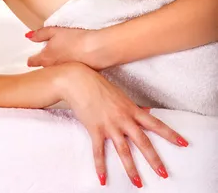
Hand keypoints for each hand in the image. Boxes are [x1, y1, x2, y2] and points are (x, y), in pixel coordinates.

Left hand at [27, 26, 104, 69]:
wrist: (96, 49)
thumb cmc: (75, 40)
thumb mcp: (54, 31)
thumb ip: (40, 34)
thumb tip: (28, 36)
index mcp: (45, 58)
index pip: (32, 62)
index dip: (31, 60)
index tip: (30, 59)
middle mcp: (52, 69)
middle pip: (43, 67)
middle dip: (44, 63)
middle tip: (48, 56)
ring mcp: (63, 75)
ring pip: (55, 71)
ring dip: (56, 67)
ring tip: (62, 58)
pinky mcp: (74, 77)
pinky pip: (66, 74)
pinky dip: (67, 70)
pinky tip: (73, 63)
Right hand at [57, 63, 188, 187]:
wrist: (78, 80)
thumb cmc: (99, 85)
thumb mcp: (120, 94)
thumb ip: (134, 106)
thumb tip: (147, 111)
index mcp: (131, 109)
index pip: (155, 123)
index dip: (170, 134)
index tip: (183, 144)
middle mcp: (123, 119)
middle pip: (142, 141)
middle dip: (154, 159)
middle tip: (163, 173)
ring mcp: (109, 125)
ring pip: (123, 150)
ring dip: (131, 169)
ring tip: (138, 184)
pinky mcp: (95, 129)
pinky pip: (98, 151)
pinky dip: (100, 166)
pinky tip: (103, 179)